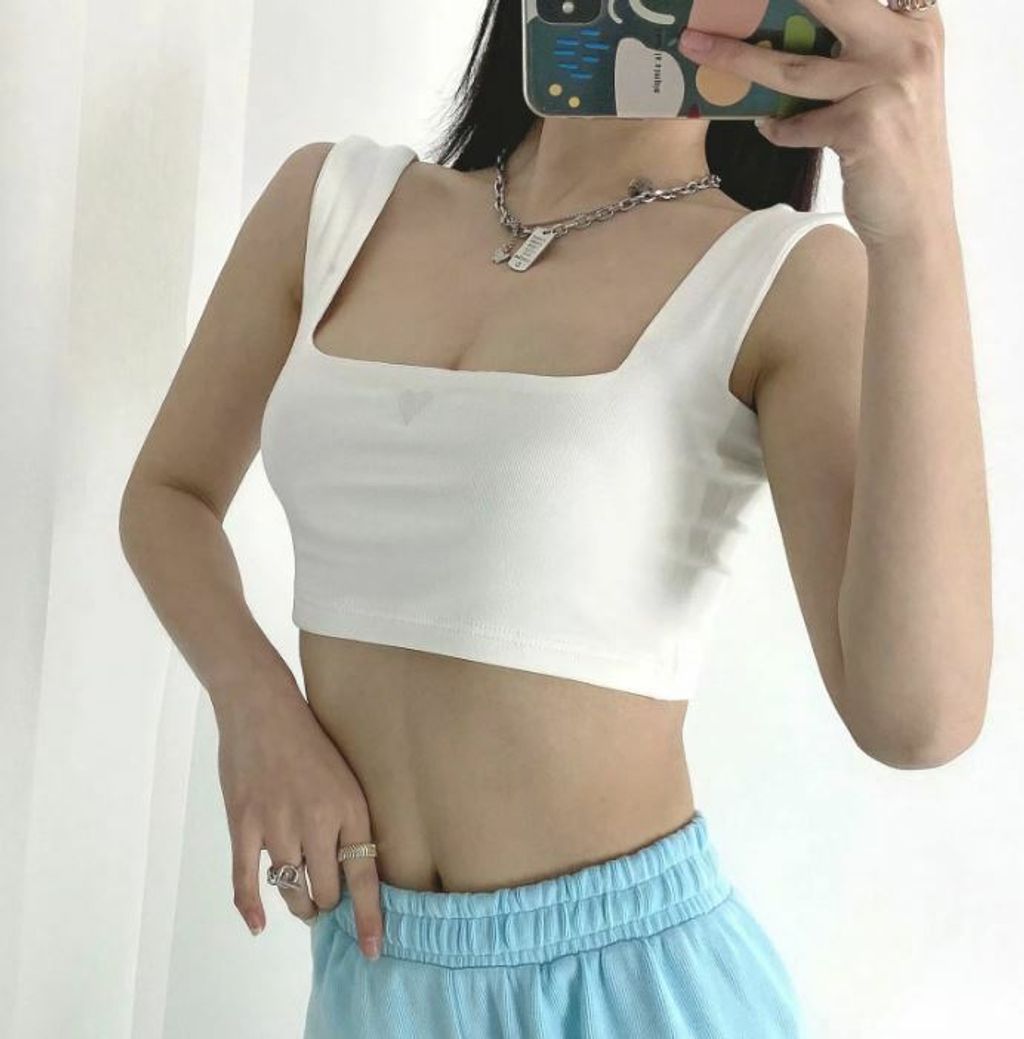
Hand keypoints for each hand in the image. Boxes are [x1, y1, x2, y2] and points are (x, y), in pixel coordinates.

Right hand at [214, 679, 383, 959]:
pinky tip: (258, 924)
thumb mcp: (345, 779)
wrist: (264, 708)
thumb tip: (349, 873)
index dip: (369, 918)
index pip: (364, 877)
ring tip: (302, 900)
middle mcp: (316, 822)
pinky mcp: (243, 824)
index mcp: (350, 809)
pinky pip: (246, 879)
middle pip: (324, 891)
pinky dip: (250, 906)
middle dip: (326, 904)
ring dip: (297, 903)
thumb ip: (347, 824)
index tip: (373, 950)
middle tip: (324, 900)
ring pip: (290, 889)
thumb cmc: (310, 741)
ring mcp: (277, 824)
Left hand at [678, 0, 953, 246]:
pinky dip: (777, 128)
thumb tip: (782, 30)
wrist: (916, 218)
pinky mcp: (863, 127)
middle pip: (829, 2)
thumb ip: (858, 51)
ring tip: (698, 48)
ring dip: (737, 59)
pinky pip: (797, 124)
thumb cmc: (896, 151)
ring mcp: (887, 86)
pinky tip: (768, 126)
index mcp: (917, 26)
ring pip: (794, 68)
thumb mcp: (891, 86)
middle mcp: (907, 47)